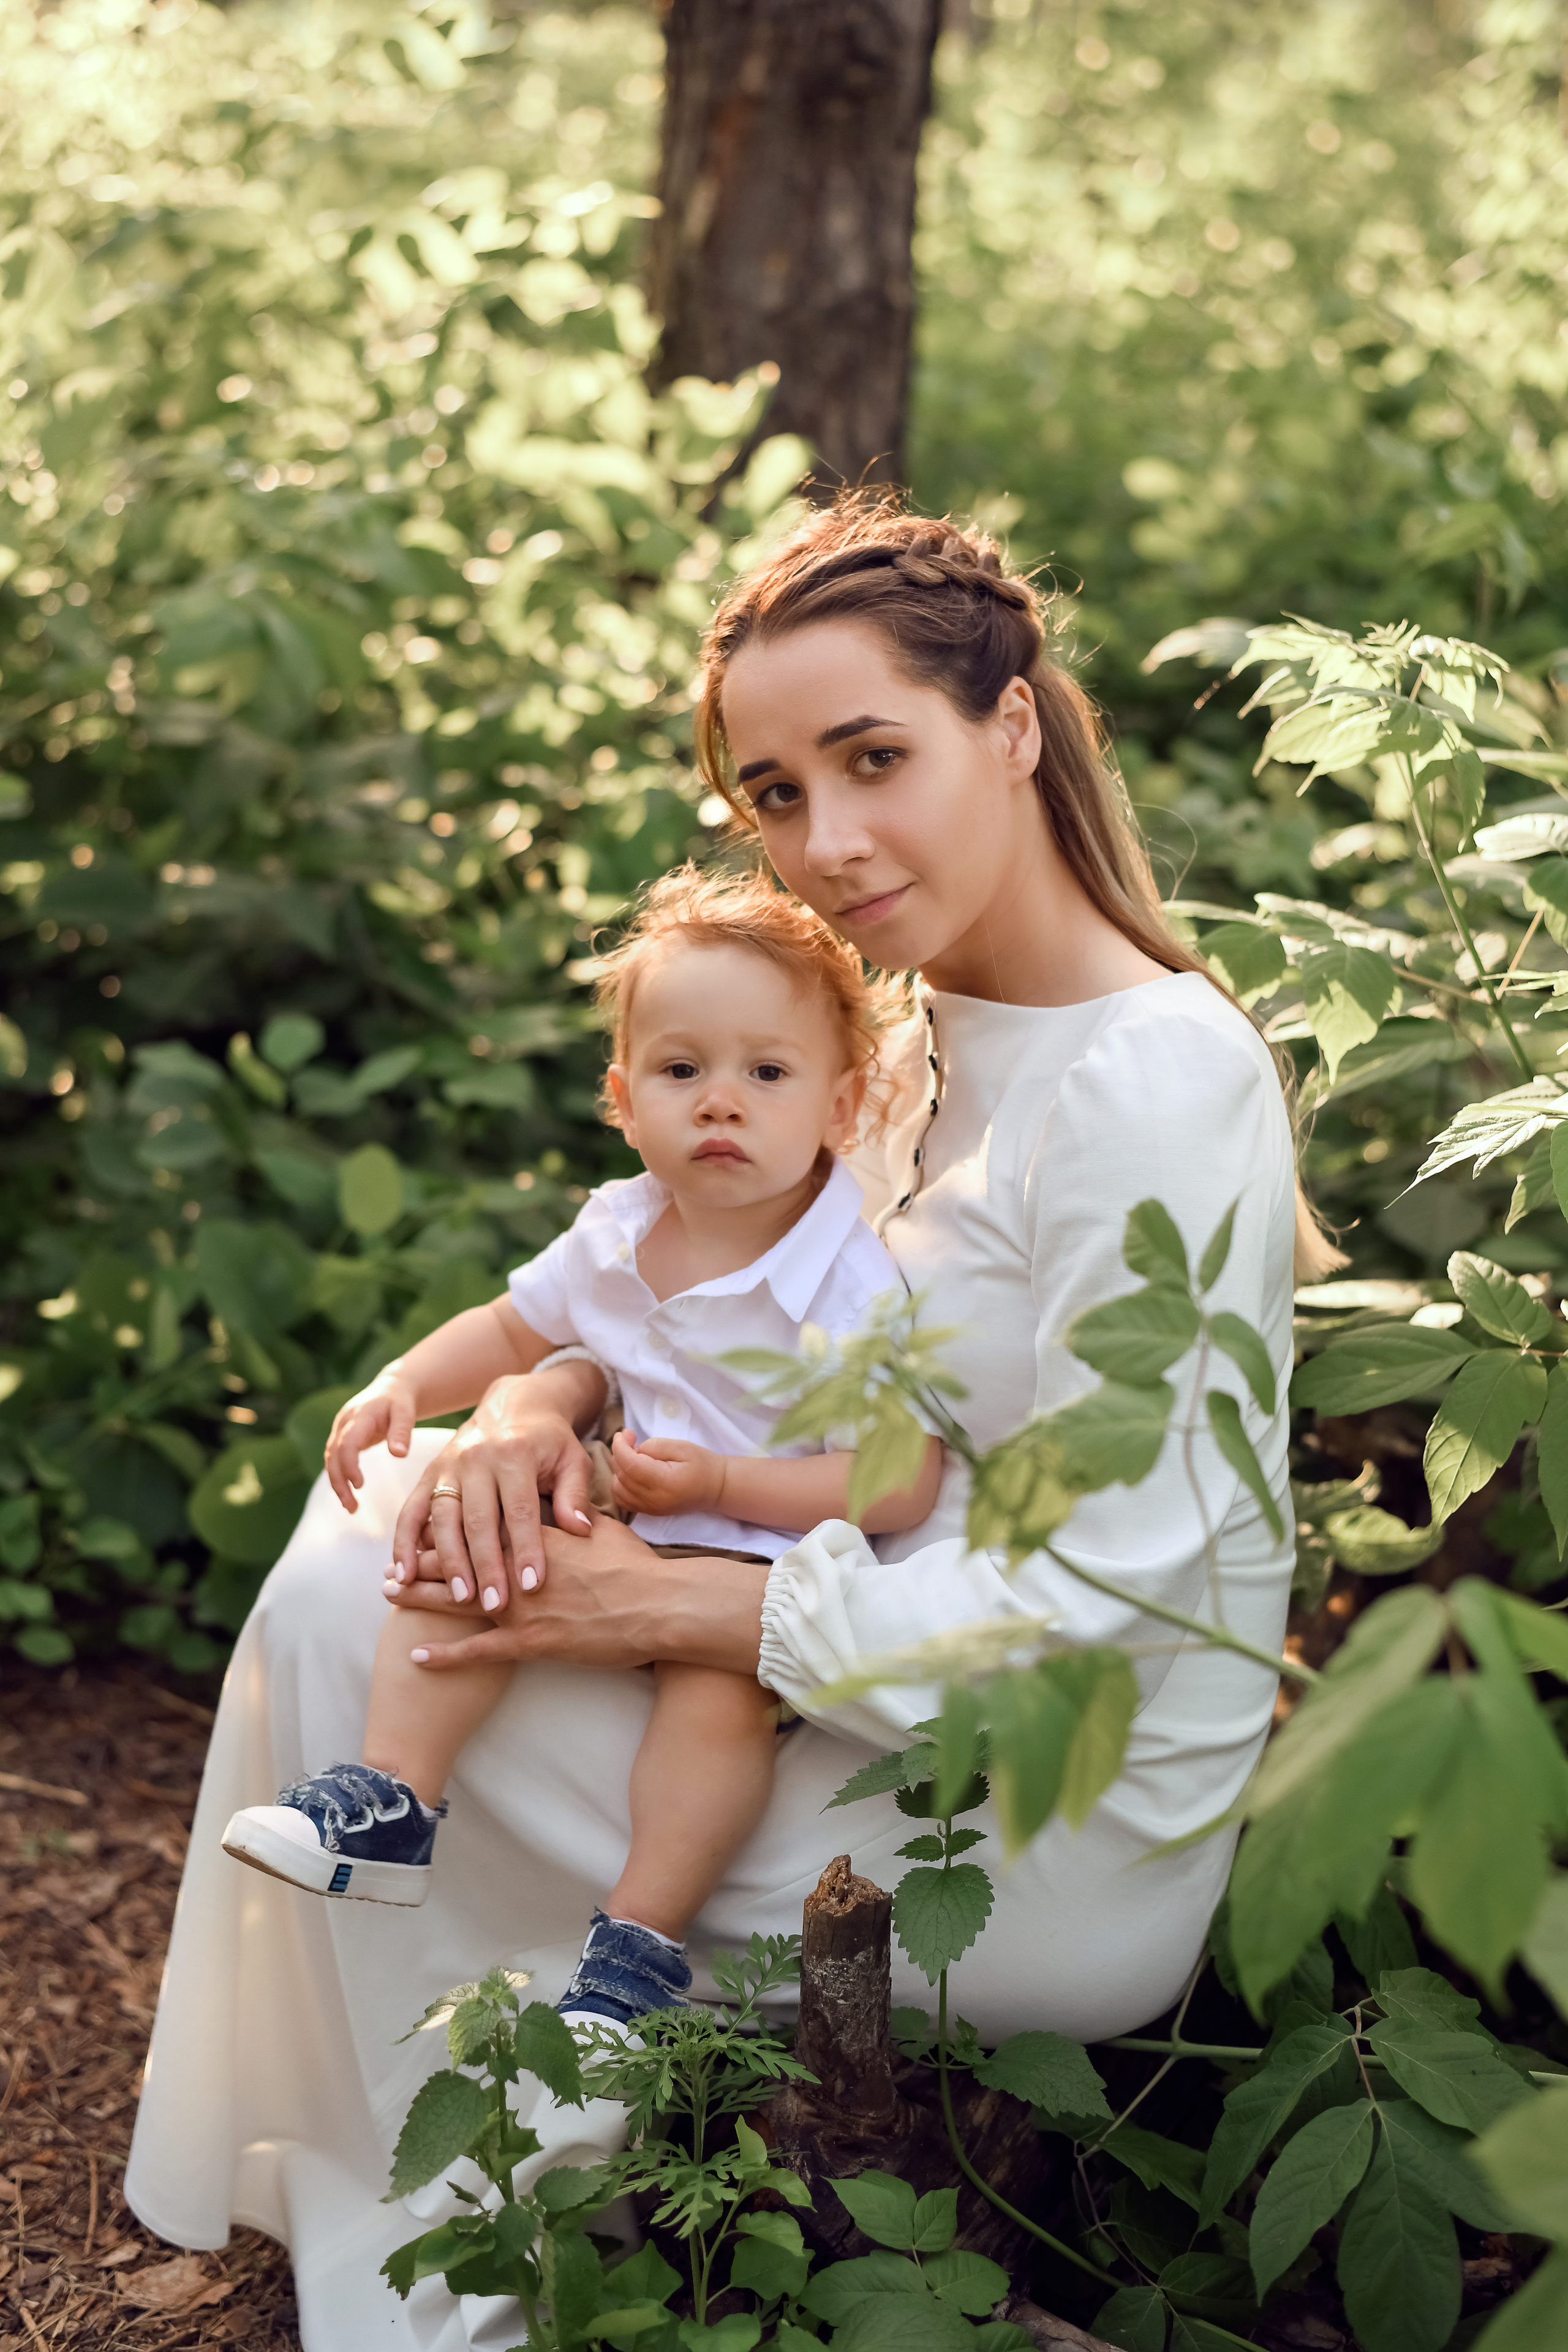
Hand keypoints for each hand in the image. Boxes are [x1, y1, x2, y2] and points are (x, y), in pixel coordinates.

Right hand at [326, 1365, 419, 1511]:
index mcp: (359, 1416)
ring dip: (337, 1483)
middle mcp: (344, 1422)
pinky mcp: (341, 1437)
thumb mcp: (406, 1413)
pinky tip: (348, 1493)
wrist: (390, 1389)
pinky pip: (335, 1459)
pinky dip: (339, 1476)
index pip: (347, 1442)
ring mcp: (340, 1430)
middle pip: (334, 1455)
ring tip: (351, 1507)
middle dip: (340, 1482)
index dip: (350, 1465)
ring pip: (331, 1459)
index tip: (359, 1485)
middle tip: (352, 1506)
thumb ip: (402, 1432)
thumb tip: (399, 1455)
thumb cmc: (400, 1402)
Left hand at [384, 1509, 768, 1679]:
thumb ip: (576, 1517)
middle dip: (421, 1561)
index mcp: (536, 1535)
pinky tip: (417, 1654)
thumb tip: (569, 1509)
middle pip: (457, 1558)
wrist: (659, 1606)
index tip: (423, 1530)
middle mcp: (518, 1566)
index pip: (481, 1525)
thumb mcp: (604, 1528)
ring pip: (456, 1600)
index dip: (448, 1528)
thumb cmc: (637, 1567)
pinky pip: (475, 1650)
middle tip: (389, 1565)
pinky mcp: (529, 1642)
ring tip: (389, 1595)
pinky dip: (444, 1653)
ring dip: (419, 1597)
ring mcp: (520, 1606)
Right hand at [389, 1367, 603, 1610]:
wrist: (512, 1406)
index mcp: (515, 1453)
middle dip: (486, 1565)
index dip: (526, 1549)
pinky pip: (411, 1511)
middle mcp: (476, 1458)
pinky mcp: (428, 1475)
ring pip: (443, 1519)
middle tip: (495, 1605)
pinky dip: (404, 1543)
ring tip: (460, 1598)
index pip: (520, 1509)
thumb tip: (580, 1530)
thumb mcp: (572, 1459)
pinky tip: (405, 1575)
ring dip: (449, 1562)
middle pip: (479, 1519)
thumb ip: (574, 1494)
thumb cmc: (549, 1442)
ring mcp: (447, 1467)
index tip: (531, 1585)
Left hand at [609, 1430, 724, 1517]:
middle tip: (631, 1438)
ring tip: (632, 1455)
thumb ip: (654, 1446)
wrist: (715, 1489)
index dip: (620, 1446)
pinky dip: (620, 1484)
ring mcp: (650, 1508)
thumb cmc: (702, 1464)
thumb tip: (633, 1449)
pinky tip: (631, 1472)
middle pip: (622, 1475)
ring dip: (619, 1469)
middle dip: (620, 1453)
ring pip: (618, 1488)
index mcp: (664, 1482)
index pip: (630, 1465)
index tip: (623, 1433)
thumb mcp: (681, 1447)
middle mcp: (653, 1499)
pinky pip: (623, 1499)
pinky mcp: (648, 1512)